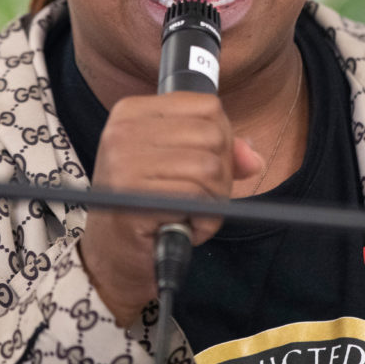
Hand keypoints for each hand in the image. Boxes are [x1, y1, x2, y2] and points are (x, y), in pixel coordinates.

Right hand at [78, 92, 261, 325]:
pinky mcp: (133, 197)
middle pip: (214, 135)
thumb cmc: (147, 208)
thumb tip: (252, 158)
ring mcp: (124, 162)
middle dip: (222, 174)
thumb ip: (220, 153)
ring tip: (191, 214)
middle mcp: (123, 130)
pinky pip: (198, 199)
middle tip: (200, 198)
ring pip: (211, 168)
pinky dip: (205, 221)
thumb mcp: (181, 168)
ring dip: (214, 201)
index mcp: (133, 111)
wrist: (111, 257)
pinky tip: (186, 227)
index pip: (208, 106)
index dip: (223, 139)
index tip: (207, 166)